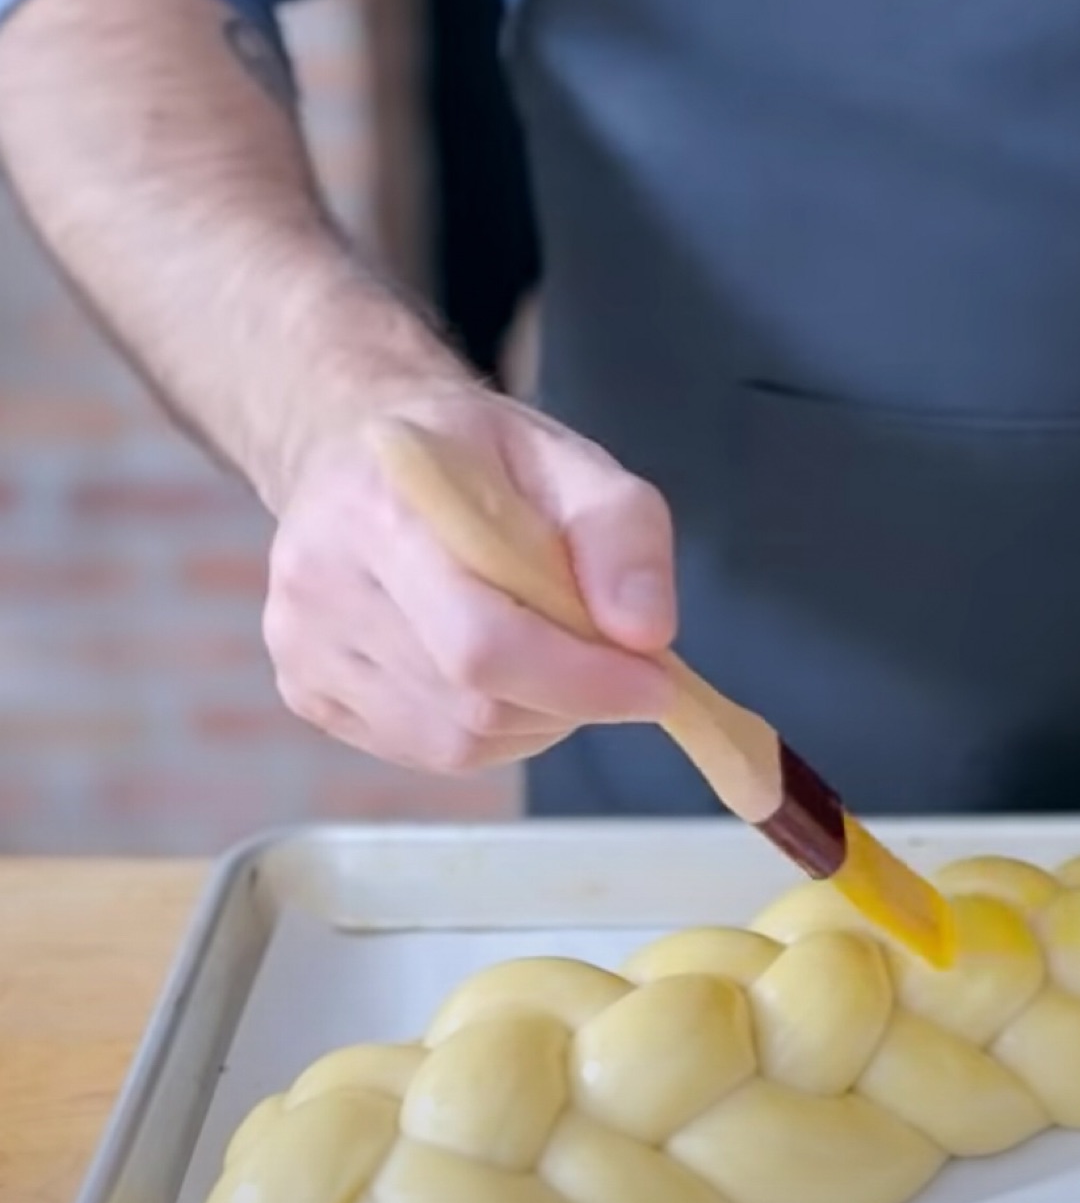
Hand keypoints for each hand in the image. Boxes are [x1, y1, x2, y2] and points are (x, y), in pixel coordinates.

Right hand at [265, 388, 677, 773]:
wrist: (358, 452)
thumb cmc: (474, 457)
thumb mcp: (568, 459)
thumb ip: (622, 533)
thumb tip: (646, 633)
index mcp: (383, 511)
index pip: (482, 643)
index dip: (580, 680)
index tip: (656, 684)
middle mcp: (321, 586)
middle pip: (471, 703)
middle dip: (569, 698)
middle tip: (615, 664)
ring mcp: (301, 647)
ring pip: (451, 742)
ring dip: (534, 719)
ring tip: (552, 657)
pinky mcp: (304, 691)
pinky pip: (422, 750)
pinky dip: (487, 730)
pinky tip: (498, 674)